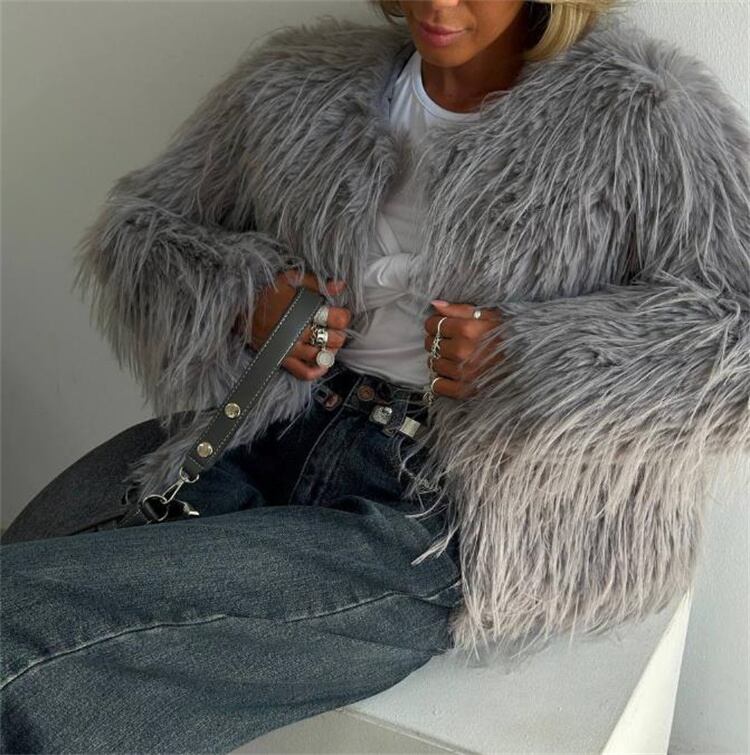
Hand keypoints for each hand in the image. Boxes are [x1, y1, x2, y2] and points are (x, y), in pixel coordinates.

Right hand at [234, 270, 351, 381]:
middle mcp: (298, 331)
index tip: (342, 314)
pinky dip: (317, 371)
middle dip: (339, 333)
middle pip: (333, 339)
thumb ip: (316, 283)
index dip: (344, 317)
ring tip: (328, 342)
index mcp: (304, 310)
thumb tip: (340, 285)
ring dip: (330, 350)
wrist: (237, 304)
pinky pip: (304, 373)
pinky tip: (321, 362)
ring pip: (321, 356)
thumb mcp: (290, 278)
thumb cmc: (265, 289)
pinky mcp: (281, 358)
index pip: (337, 319)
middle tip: (335, 328)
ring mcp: (290, 348)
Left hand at [423, 299, 504, 398]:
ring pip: (433, 364)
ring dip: (439, 359)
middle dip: (437, 341)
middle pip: (431, 344)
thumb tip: (435, 304)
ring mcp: (462, 372)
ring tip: (452, 357)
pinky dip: (440, 380)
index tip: (441, 326)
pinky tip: (449, 374)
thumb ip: (459, 309)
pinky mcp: (465, 390)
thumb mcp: (488, 315)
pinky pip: (438, 386)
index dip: (434, 324)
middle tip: (448, 341)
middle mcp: (462, 351)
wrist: (528, 360)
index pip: (433, 325)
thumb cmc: (508, 335)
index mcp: (467, 329)